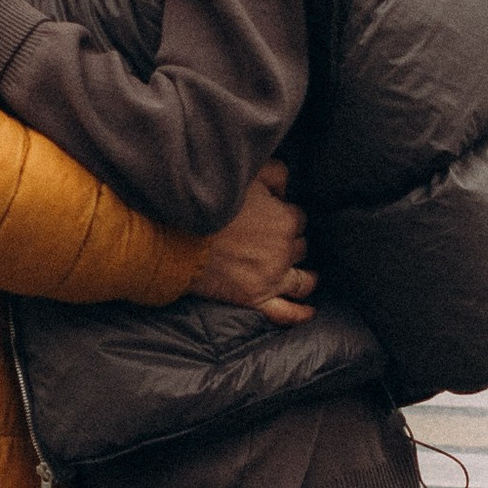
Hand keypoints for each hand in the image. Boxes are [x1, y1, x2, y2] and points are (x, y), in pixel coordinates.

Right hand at [190, 162, 316, 326]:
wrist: (179, 235)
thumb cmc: (212, 202)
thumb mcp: (250, 174)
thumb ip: (276, 174)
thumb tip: (286, 187)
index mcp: (286, 220)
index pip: (298, 218)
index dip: (285, 216)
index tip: (272, 216)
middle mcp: (284, 250)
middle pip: (300, 247)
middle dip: (290, 243)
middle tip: (273, 241)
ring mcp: (272, 277)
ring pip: (302, 279)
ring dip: (304, 276)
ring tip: (303, 275)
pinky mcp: (255, 298)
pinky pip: (285, 312)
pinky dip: (299, 313)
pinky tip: (308, 312)